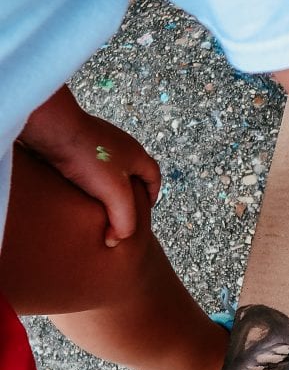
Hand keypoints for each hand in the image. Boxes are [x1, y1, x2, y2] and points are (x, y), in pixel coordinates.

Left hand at [17, 88, 160, 246]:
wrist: (53, 128)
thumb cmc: (89, 156)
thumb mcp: (114, 193)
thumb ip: (124, 220)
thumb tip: (117, 241)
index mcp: (137, 155)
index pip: (154, 177)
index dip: (152, 195)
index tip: (143, 211)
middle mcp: (121, 146)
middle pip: (132, 172)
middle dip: (128, 192)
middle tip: (118, 210)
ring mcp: (97, 141)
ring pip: (108, 168)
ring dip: (104, 185)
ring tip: (94, 202)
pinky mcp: (75, 141)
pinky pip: (86, 162)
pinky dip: (85, 176)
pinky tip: (73, 187)